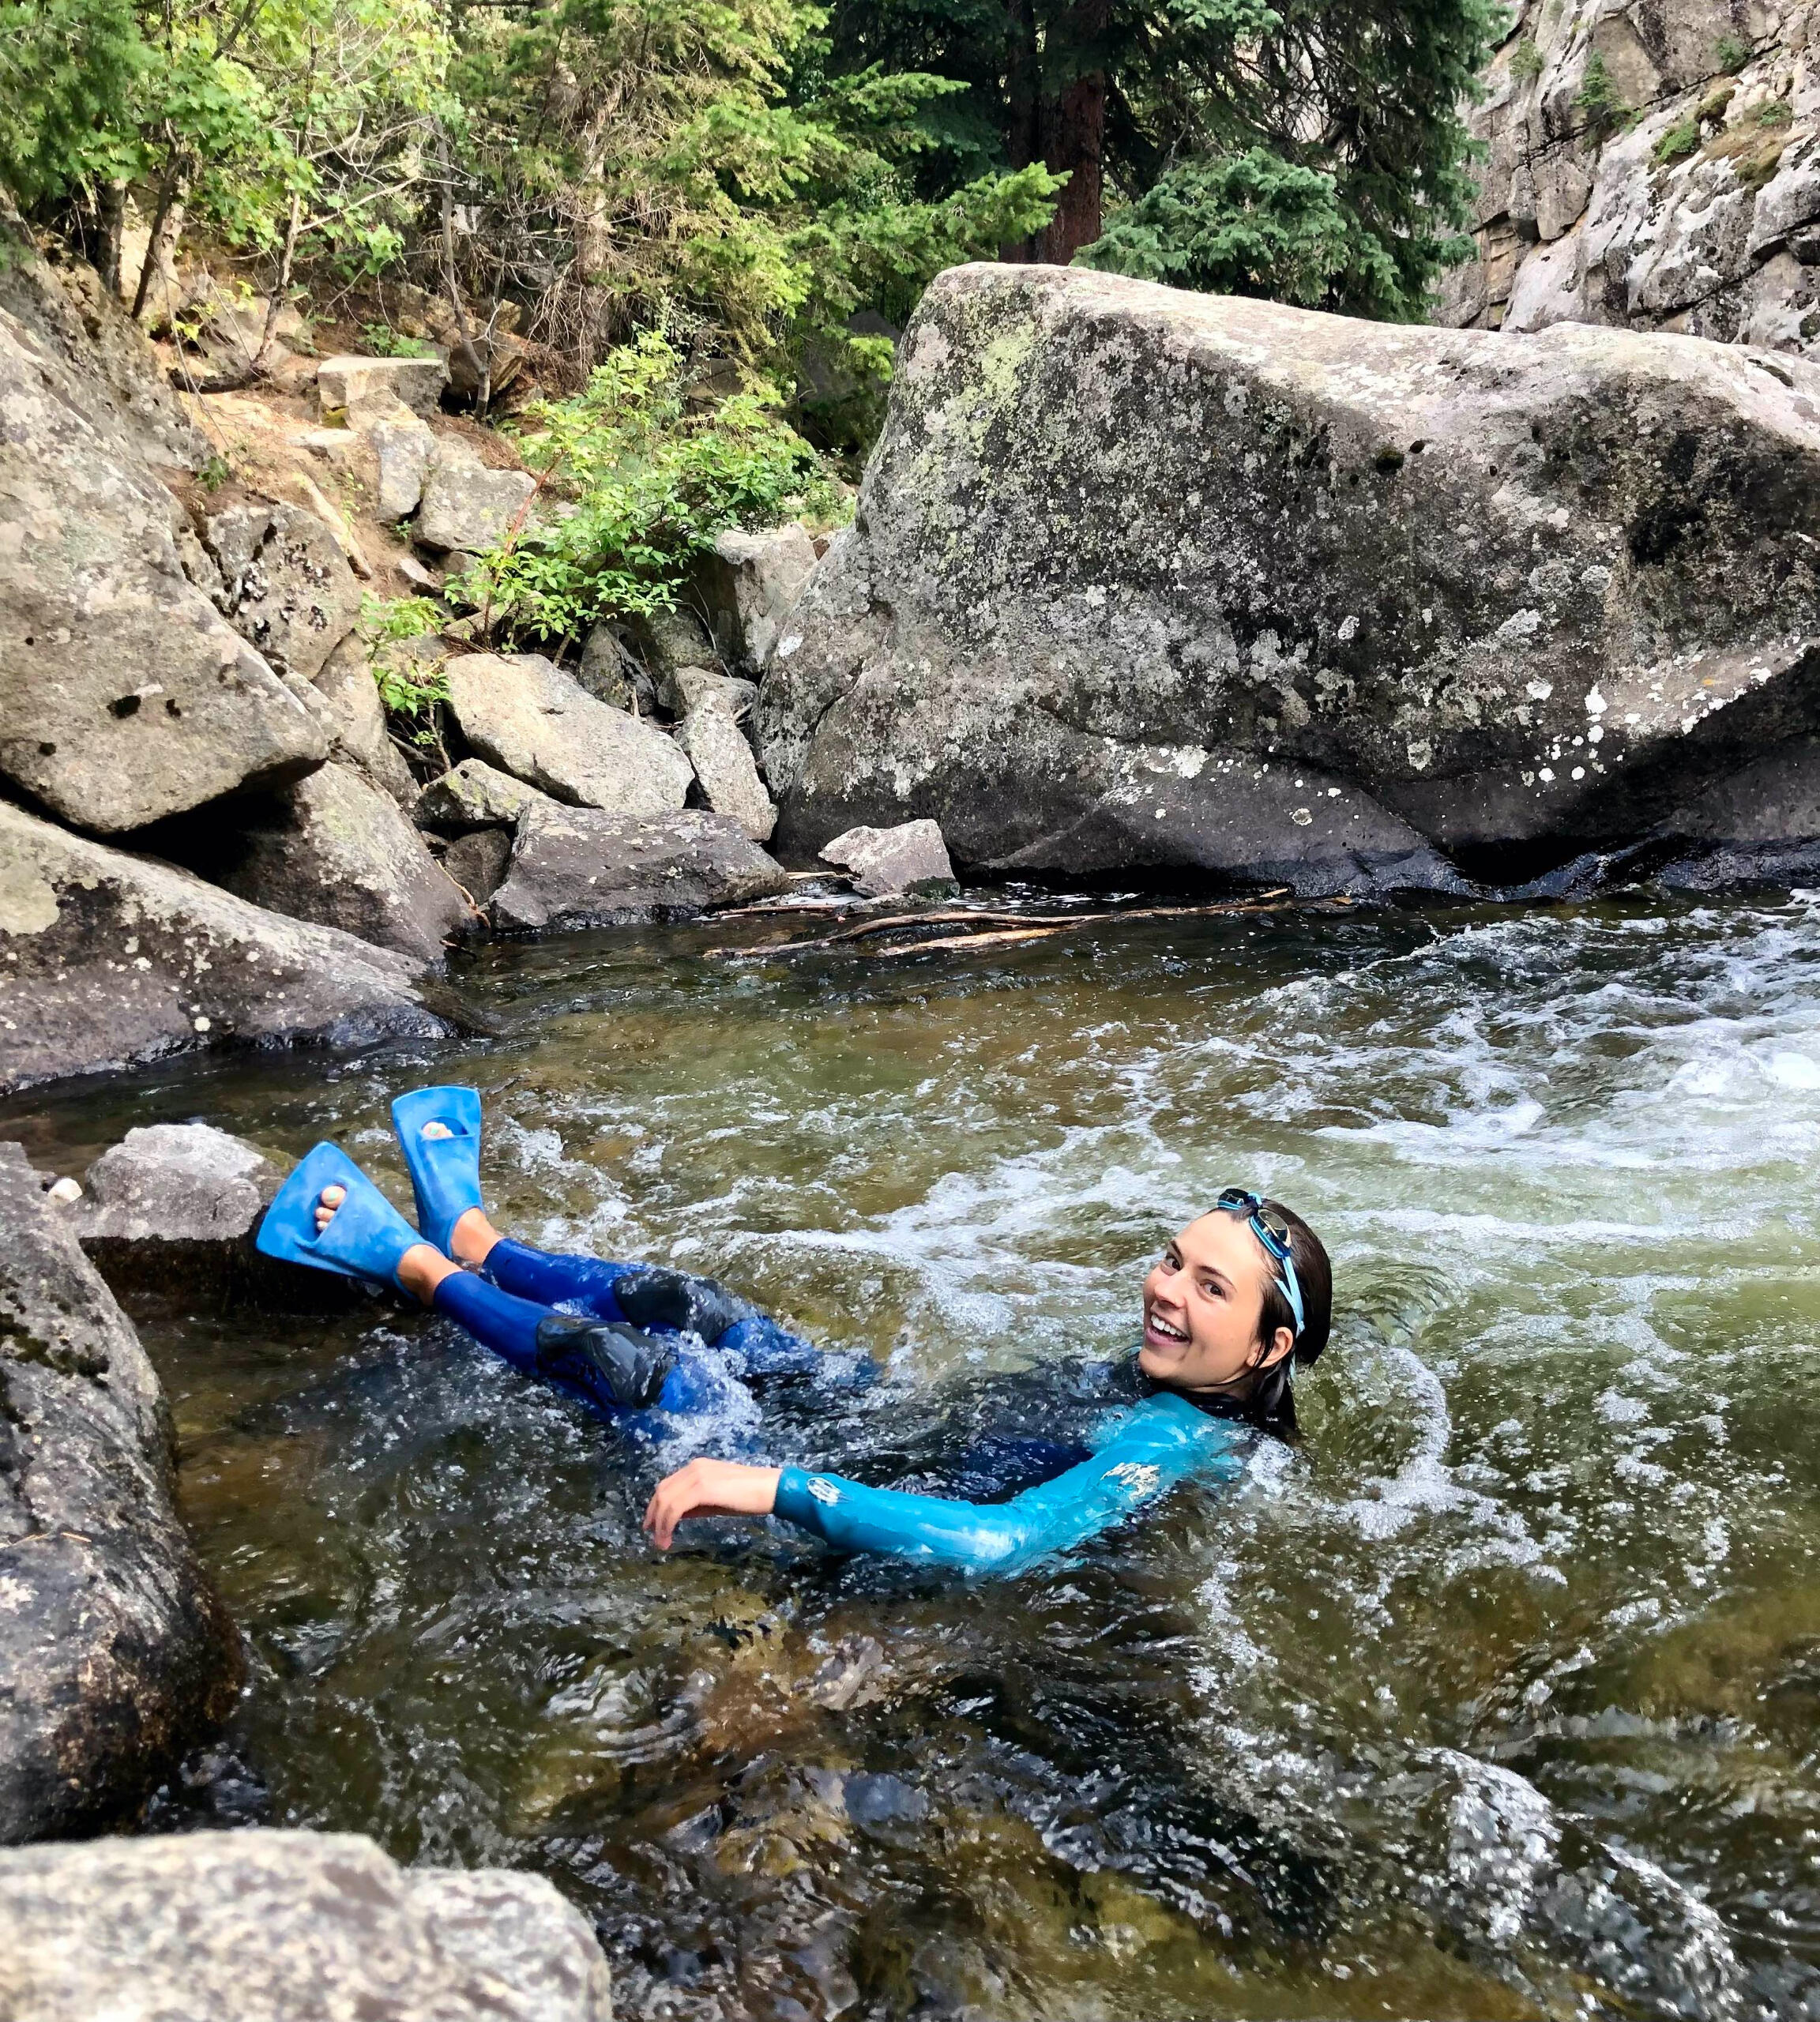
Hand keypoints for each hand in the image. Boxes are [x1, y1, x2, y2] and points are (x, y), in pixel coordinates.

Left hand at [643, 1459, 781, 1551]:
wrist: (770, 1489)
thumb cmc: (748, 1496)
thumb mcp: (716, 1499)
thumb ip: (696, 1503)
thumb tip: (678, 1515)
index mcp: (697, 1467)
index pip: (667, 1485)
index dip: (655, 1505)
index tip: (652, 1524)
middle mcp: (694, 1468)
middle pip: (662, 1491)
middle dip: (653, 1515)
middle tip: (652, 1536)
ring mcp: (697, 1476)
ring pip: (666, 1500)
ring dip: (659, 1523)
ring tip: (661, 1542)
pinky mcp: (702, 1488)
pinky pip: (675, 1508)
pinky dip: (667, 1524)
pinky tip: (668, 1537)